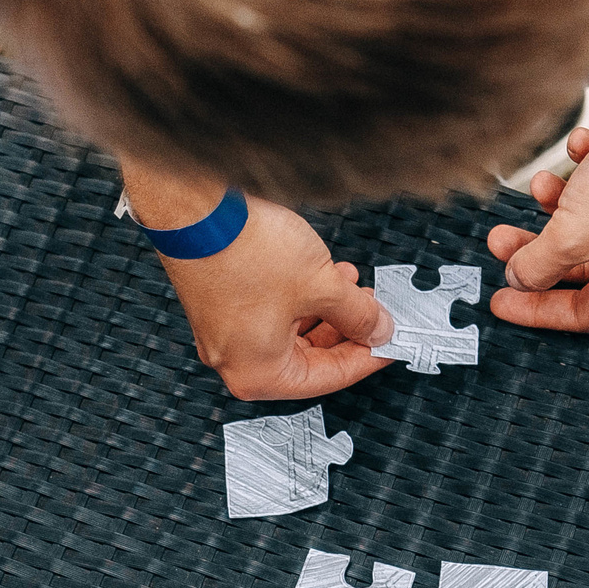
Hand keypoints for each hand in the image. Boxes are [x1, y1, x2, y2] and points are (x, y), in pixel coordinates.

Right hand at [156, 193, 396, 400]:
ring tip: (353, 285)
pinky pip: (271, 315)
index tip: (392, 343)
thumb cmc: (244, 251)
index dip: (368, 357)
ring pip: (292, 333)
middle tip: (376, 312)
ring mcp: (224, 334)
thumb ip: (359, 314)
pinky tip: (324, 274)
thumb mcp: (323, 286)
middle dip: (347, 331)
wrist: (196, 209)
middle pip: (309, 358)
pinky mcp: (220, 306)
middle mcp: (236, 361)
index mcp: (258, 373)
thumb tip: (380, 329)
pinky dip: (301, 300)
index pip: (328, 378)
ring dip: (327, 311)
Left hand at [487, 57, 588, 332]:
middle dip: (537, 249)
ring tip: (538, 182)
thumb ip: (540, 264)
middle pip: (582, 264)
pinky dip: (588, 164)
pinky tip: (580, 143)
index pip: (586, 311)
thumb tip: (519, 279)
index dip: (537, 310)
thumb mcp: (575, 234)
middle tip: (499, 239)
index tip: (500, 300)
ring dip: (557, 202)